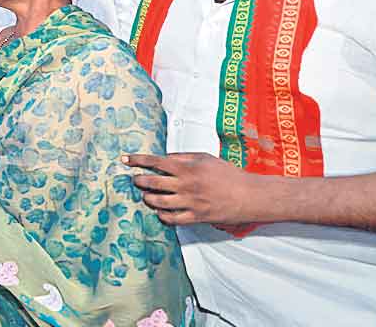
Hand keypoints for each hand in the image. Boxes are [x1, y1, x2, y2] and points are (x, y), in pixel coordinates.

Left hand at [124, 152, 269, 226]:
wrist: (249, 195)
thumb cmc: (229, 174)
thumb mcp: (205, 158)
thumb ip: (183, 157)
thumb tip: (164, 157)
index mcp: (187, 169)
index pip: (155, 162)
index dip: (138, 160)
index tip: (126, 159)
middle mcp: (186, 186)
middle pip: (152, 183)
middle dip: (139, 181)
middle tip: (136, 180)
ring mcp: (190, 203)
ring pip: (158, 202)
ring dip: (148, 198)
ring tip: (147, 195)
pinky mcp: (195, 217)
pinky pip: (171, 219)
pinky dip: (162, 215)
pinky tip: (160, 211)